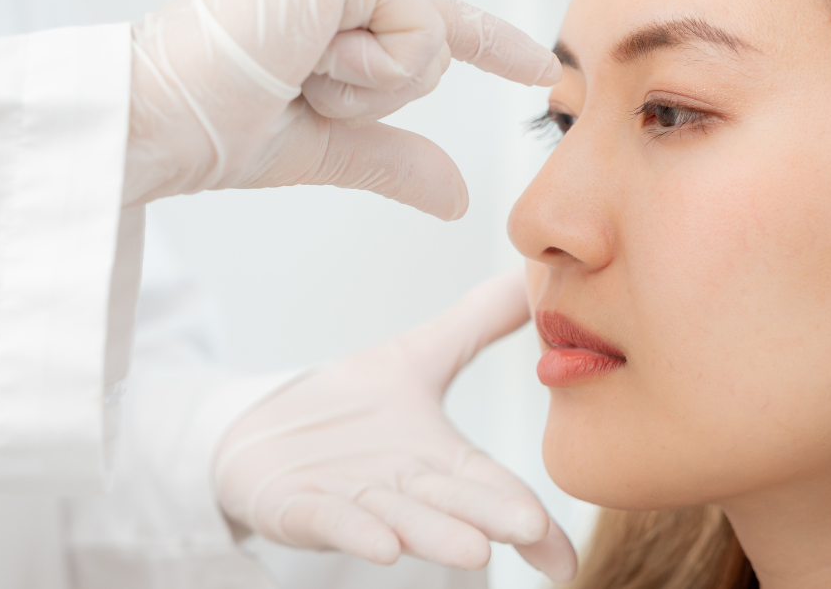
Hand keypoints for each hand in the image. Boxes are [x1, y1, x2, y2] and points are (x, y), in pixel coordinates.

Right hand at [124, 0, 560, 215]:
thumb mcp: (324, 143)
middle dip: (373, 93)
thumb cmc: (216, 127)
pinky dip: (363, 70)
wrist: (156, 122)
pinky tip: (301, 54)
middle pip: (432, 42)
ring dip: (363, 85)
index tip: (539, 68)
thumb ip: (392, 155)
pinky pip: (411, 32)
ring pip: (426, 39)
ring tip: (289, 67)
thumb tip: (455, 195)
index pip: (429, 20)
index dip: (491, 44)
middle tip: (292, 82)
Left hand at [213, 269, 577, 581]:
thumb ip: (482, 321)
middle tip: (531, 527)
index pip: (496, 489)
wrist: (263, 427)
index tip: (567, 556)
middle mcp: (406, 490)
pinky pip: (332, 521)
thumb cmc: (346, 405)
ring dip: (434, 534)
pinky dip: (357, 532)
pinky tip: (384, 546)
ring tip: (472, 551)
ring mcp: (356, 502)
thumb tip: (535, 274)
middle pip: (456, 504)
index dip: (532, 520)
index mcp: (440, 461)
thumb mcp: (419, 355)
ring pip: (401, 520)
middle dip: (492, 517)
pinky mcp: (303, 508)